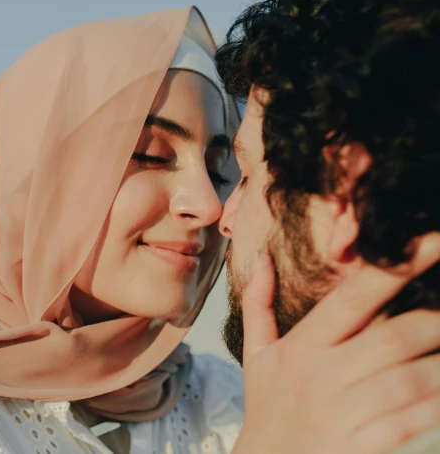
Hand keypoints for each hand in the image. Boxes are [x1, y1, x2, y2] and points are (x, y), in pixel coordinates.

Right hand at [232, 233, 439, 453]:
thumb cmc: (267, 408)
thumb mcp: (256, 356)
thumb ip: (260, 304)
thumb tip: (263, 257)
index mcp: (301, 347)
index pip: (352, 298)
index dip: (395, 269)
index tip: (433, 244)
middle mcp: (319, 376)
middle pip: (392, 338)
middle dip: (435, 320)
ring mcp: (338, 413)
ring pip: (407, 380)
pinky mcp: (355, 447)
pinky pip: (407, 422)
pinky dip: (434, 405)